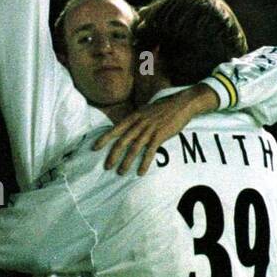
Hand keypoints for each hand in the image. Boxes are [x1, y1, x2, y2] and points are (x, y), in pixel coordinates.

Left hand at [93, 83, 218, 173]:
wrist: (182, 103)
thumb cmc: (164, 107)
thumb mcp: (146, 110)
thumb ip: (137, 119)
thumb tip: (129, 127)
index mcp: (134, 116)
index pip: (115, 129)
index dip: (104, 139)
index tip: (94, 148)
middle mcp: (139, 123)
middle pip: (122, 141)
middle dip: (113, 155)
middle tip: (107, 167)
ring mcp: (149, 129)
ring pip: (134, 149)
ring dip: (126, 162)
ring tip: (121, 173)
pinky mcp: (160, 135)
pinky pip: (150, 152)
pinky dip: (144, 163)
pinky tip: (140, 172)